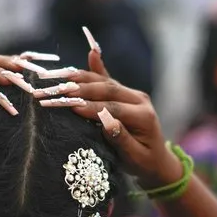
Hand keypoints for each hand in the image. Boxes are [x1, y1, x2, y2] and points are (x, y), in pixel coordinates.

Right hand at [39, 52, 182, 189]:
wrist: (157, 160)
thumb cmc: (144, 163)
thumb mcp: (134, 157)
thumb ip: (121, 139)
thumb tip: (106, 123)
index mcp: (143, 116)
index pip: (113, 108)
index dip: (91, 107)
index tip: (71, 107)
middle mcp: (139, 100)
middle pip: (107, 90)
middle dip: (81, 90)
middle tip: (58, 90)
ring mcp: (132, 94)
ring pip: (105, 82)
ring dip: (82, 79)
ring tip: (60, 78)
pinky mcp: (125, 93)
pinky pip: (108, 79)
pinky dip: (97, 68)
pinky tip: (91, 53)